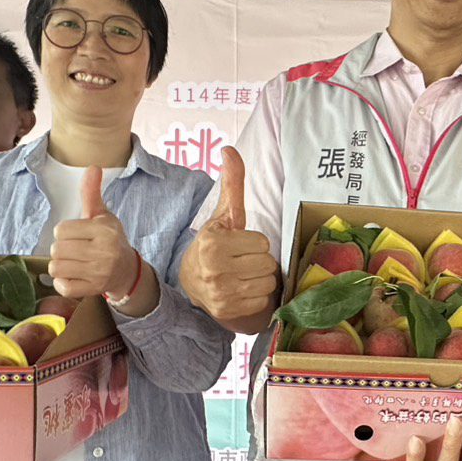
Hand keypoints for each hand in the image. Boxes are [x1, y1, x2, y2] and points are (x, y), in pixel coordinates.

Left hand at [49, 167, 143, 298]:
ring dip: (60, 266)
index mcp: (104, 230)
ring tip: (72, 263)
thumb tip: (93, 167)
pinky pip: (63, 286)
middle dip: (60, 249)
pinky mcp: (93, 289)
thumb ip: (92, 193)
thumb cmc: (110, 239)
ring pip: (56, 267)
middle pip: (56, 249)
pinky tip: (73, 276)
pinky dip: (63, 282)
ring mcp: (99, 272)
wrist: (127, 270)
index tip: (77, 235)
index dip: (64, 232)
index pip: (61, 230)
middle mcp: (103, 251)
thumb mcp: (102, 216)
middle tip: (74, 250)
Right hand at [179, 146, 280, 323]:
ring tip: (243, 275)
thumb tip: (229, 150)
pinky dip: (256, 296)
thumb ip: (232, 184)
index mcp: (214, 243)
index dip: (255, 243)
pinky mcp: (228, 310)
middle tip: (242, 261)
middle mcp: (215, 269)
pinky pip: (262, 300)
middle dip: (259, 260)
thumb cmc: (216, 245)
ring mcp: (221, 293)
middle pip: (267, 262)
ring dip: (260, 278)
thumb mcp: (224, 215)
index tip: (240, 245)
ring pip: (268, 281)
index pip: (262, 242)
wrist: (193, 284)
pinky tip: (242, 290)